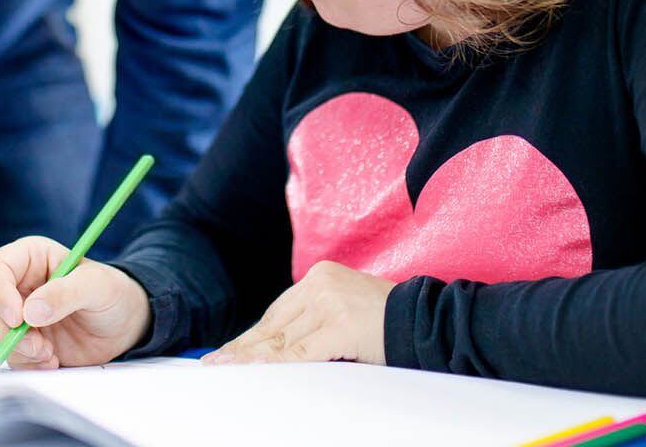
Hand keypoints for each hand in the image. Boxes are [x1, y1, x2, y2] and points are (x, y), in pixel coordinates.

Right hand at [0, 236, 150, 369]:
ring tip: (50, 354)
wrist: (124, 325)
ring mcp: (15, 314)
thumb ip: (65, 293)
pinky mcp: (20, 341)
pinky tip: (51, 361)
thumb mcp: (97, 285)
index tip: (17, 319)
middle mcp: (16, 284)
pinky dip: (25, 363)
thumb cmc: (112, 293)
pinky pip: (6, 355)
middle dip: (8, 331)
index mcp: (29, 258)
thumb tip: (30, 312)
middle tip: (40, 346)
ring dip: (16, 350)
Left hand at [202, 260, 392, 365]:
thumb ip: (317, 320)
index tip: (230, 351)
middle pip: (274, 324)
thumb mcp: (347, 311)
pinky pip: (300, 352)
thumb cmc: (390, 322)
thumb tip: (280, 348)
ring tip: (226, 369)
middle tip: (216, 363)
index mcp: (321, 276)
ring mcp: (330, 304)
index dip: (252, 336)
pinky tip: (254, 370)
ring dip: (251, 358)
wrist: (429, 321)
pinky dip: (275, 363)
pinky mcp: (341, 326)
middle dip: (244, 348)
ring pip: (282, 339)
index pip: (278, 312)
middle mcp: (321, 284)